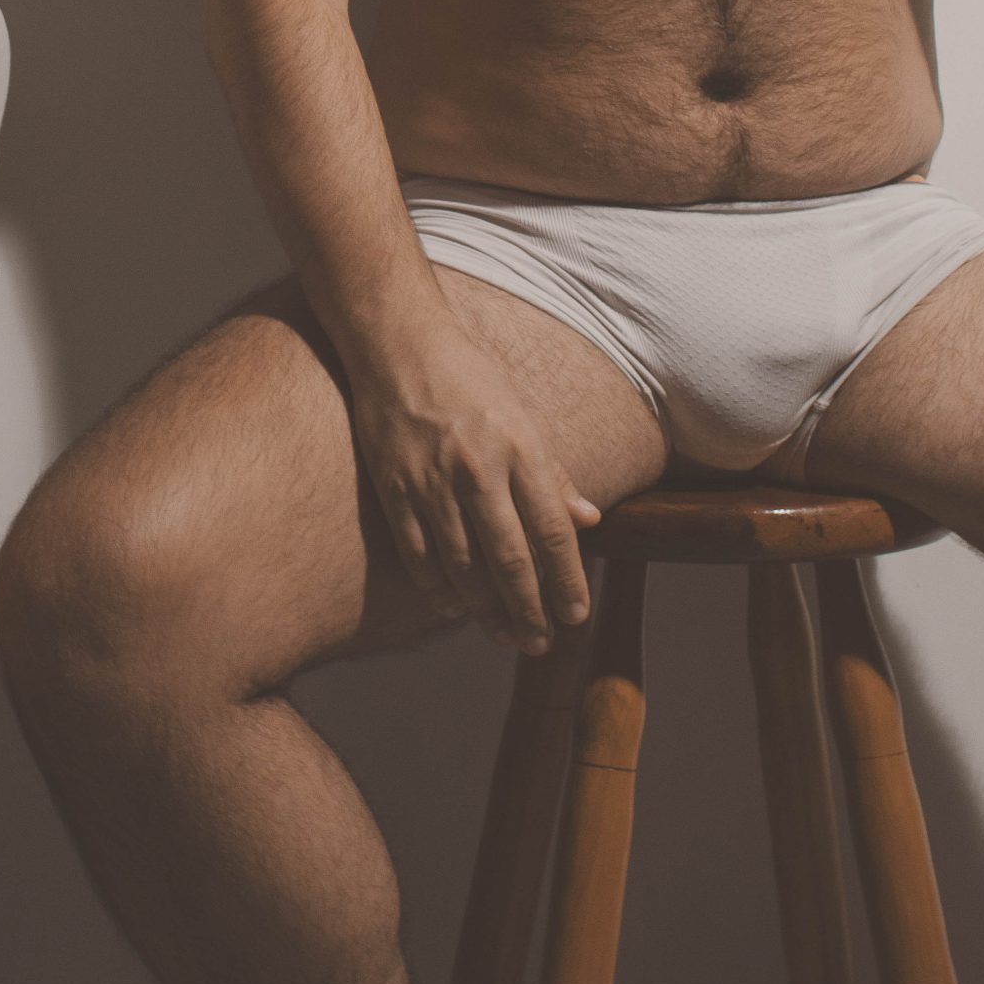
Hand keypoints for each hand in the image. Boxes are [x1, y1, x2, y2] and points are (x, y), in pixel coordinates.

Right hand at [350, 331, 600, 654]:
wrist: (397, 342)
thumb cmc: (468, 374)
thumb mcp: (523, 413)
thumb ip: (554, 473)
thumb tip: (589, 520)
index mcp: (519, 448)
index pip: (553, 532)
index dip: (567, 581)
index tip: (575, 615)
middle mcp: (478, 470)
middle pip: (511, 560)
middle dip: (529, 610)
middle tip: (539, 642)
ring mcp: (432, 481)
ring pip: (463, 567)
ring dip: (486, 611)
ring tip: (502, 634)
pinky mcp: (394, 487)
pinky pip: (419, 554)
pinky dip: (438, 588)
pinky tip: (454, 608)